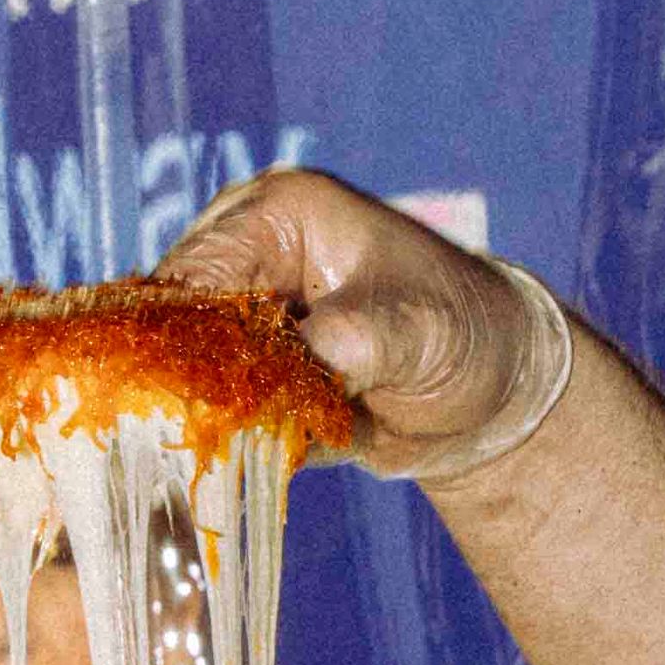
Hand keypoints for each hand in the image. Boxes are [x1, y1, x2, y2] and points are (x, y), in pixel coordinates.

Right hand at [165, 173, 546, 473]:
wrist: (492, 388)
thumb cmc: (463, 334)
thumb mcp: (413, 334)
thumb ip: (345, 345)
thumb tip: (276, 369)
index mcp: (278, 212)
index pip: (194, 271)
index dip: (180, 335)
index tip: (192, 395)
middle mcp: (245, 251)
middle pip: (172, 318)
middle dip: (183, 377)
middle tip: (212, 430)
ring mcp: (240, 307)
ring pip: (180, 362)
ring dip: (201, 408)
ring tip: (239, 441)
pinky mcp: (248, 359)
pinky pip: (208, 397)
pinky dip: (222, 428)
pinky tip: (247, 452)